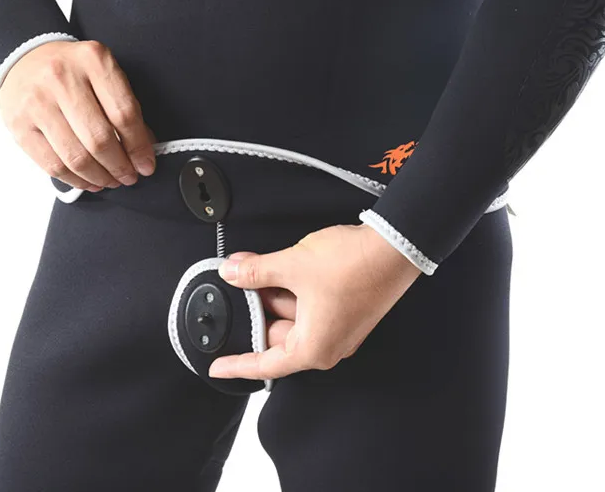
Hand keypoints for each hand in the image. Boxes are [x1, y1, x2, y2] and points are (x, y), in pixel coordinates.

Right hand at [0, 40, 156, 191]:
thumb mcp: (103, 74)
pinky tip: (89, 181)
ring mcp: (37, 102)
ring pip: (76, 157)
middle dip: (120, 166)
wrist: (24, 60)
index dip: (139, 146)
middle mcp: (62, 78)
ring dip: (100, 177)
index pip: (123, 114)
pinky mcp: (19, 125)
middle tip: (129, 176)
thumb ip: (124, 107)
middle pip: (99, 139)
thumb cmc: (72, 72)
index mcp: (92, 60)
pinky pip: (53, 165)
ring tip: (111, 180)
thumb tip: (143, 150)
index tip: (146, 165)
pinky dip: (76, 180)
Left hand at [208, 223, 421, 379]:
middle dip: (258, 309)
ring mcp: (339, 328)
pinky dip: (292, 291)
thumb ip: (256, 272)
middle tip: (239, 285)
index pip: (265, 364)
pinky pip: (309, 308)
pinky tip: (280, 269)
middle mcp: (328, 345)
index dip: (237, 365)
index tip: (217, 367)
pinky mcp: (345, 311)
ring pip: (293, 319)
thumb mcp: (292, 265)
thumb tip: (231, 272)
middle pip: (278, 337)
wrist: (395, 246)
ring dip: (274, 295)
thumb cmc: (353, 264)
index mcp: (313, 348)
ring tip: (257, 268)